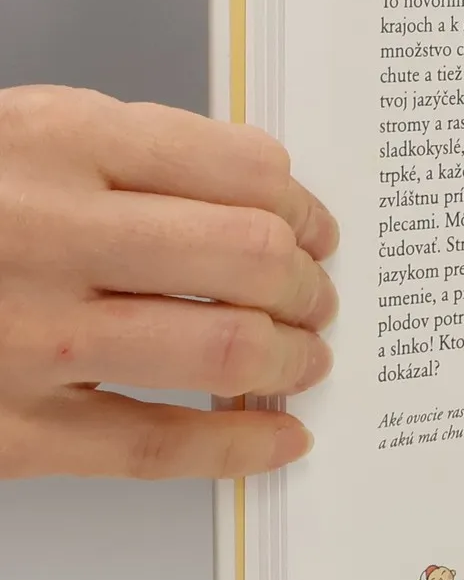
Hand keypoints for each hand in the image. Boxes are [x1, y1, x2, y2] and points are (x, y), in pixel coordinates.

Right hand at [0, 87, 336, 479]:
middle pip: (249, 256)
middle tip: (316, 295)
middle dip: (306, 282)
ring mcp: (30, 338)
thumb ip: (132, 155)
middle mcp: (47, 234)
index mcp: (56, 141)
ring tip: (302, 355)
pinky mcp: (11, 429)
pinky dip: (240, 445)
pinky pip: (157, 445)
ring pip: (223, 347)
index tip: (318, 228)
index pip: (244, 169)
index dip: (305, 206)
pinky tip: (278, 437)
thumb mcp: (22, 134)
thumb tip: (263, 197)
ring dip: (290, 356)